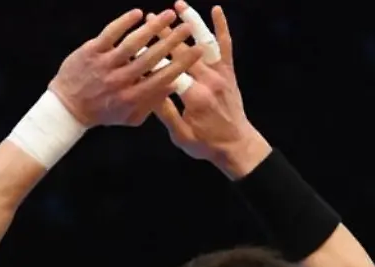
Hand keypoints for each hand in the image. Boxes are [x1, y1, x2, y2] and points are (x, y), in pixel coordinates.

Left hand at [49, 9, 202, 127]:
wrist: (67, 108)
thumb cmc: (102, 113)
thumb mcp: (130, 117)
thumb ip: (152, 103)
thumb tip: (174, 86)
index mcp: (132, 97)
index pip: (164, 77)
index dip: (183, 63)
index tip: (197, 51)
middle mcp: (120, 80)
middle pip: (152, 57)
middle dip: (172, 41)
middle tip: (187, 28)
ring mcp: (105, 64)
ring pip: (133, 42)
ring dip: (153, 27)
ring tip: (169, 14)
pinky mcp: (91, 52)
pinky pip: (110, 34)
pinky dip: (124, 22)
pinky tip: (138, 14)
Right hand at [152, 4, 270, 177]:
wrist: (237, 145)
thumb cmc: (206, 144)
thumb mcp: (180, 135)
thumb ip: (166, 113)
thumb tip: (148, 92)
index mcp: (195, 97)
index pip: (169, 72)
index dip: (152, 57)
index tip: (137, 45)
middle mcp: (209, 81)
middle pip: (184, 51)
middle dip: (166, 34)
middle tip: (152, 18)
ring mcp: (221, 74)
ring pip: (204, 42)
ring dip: (192, 21)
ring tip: (179, 5)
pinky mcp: (228, 72)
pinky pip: (226, 46)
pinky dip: (222, 27)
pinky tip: (216, 10)